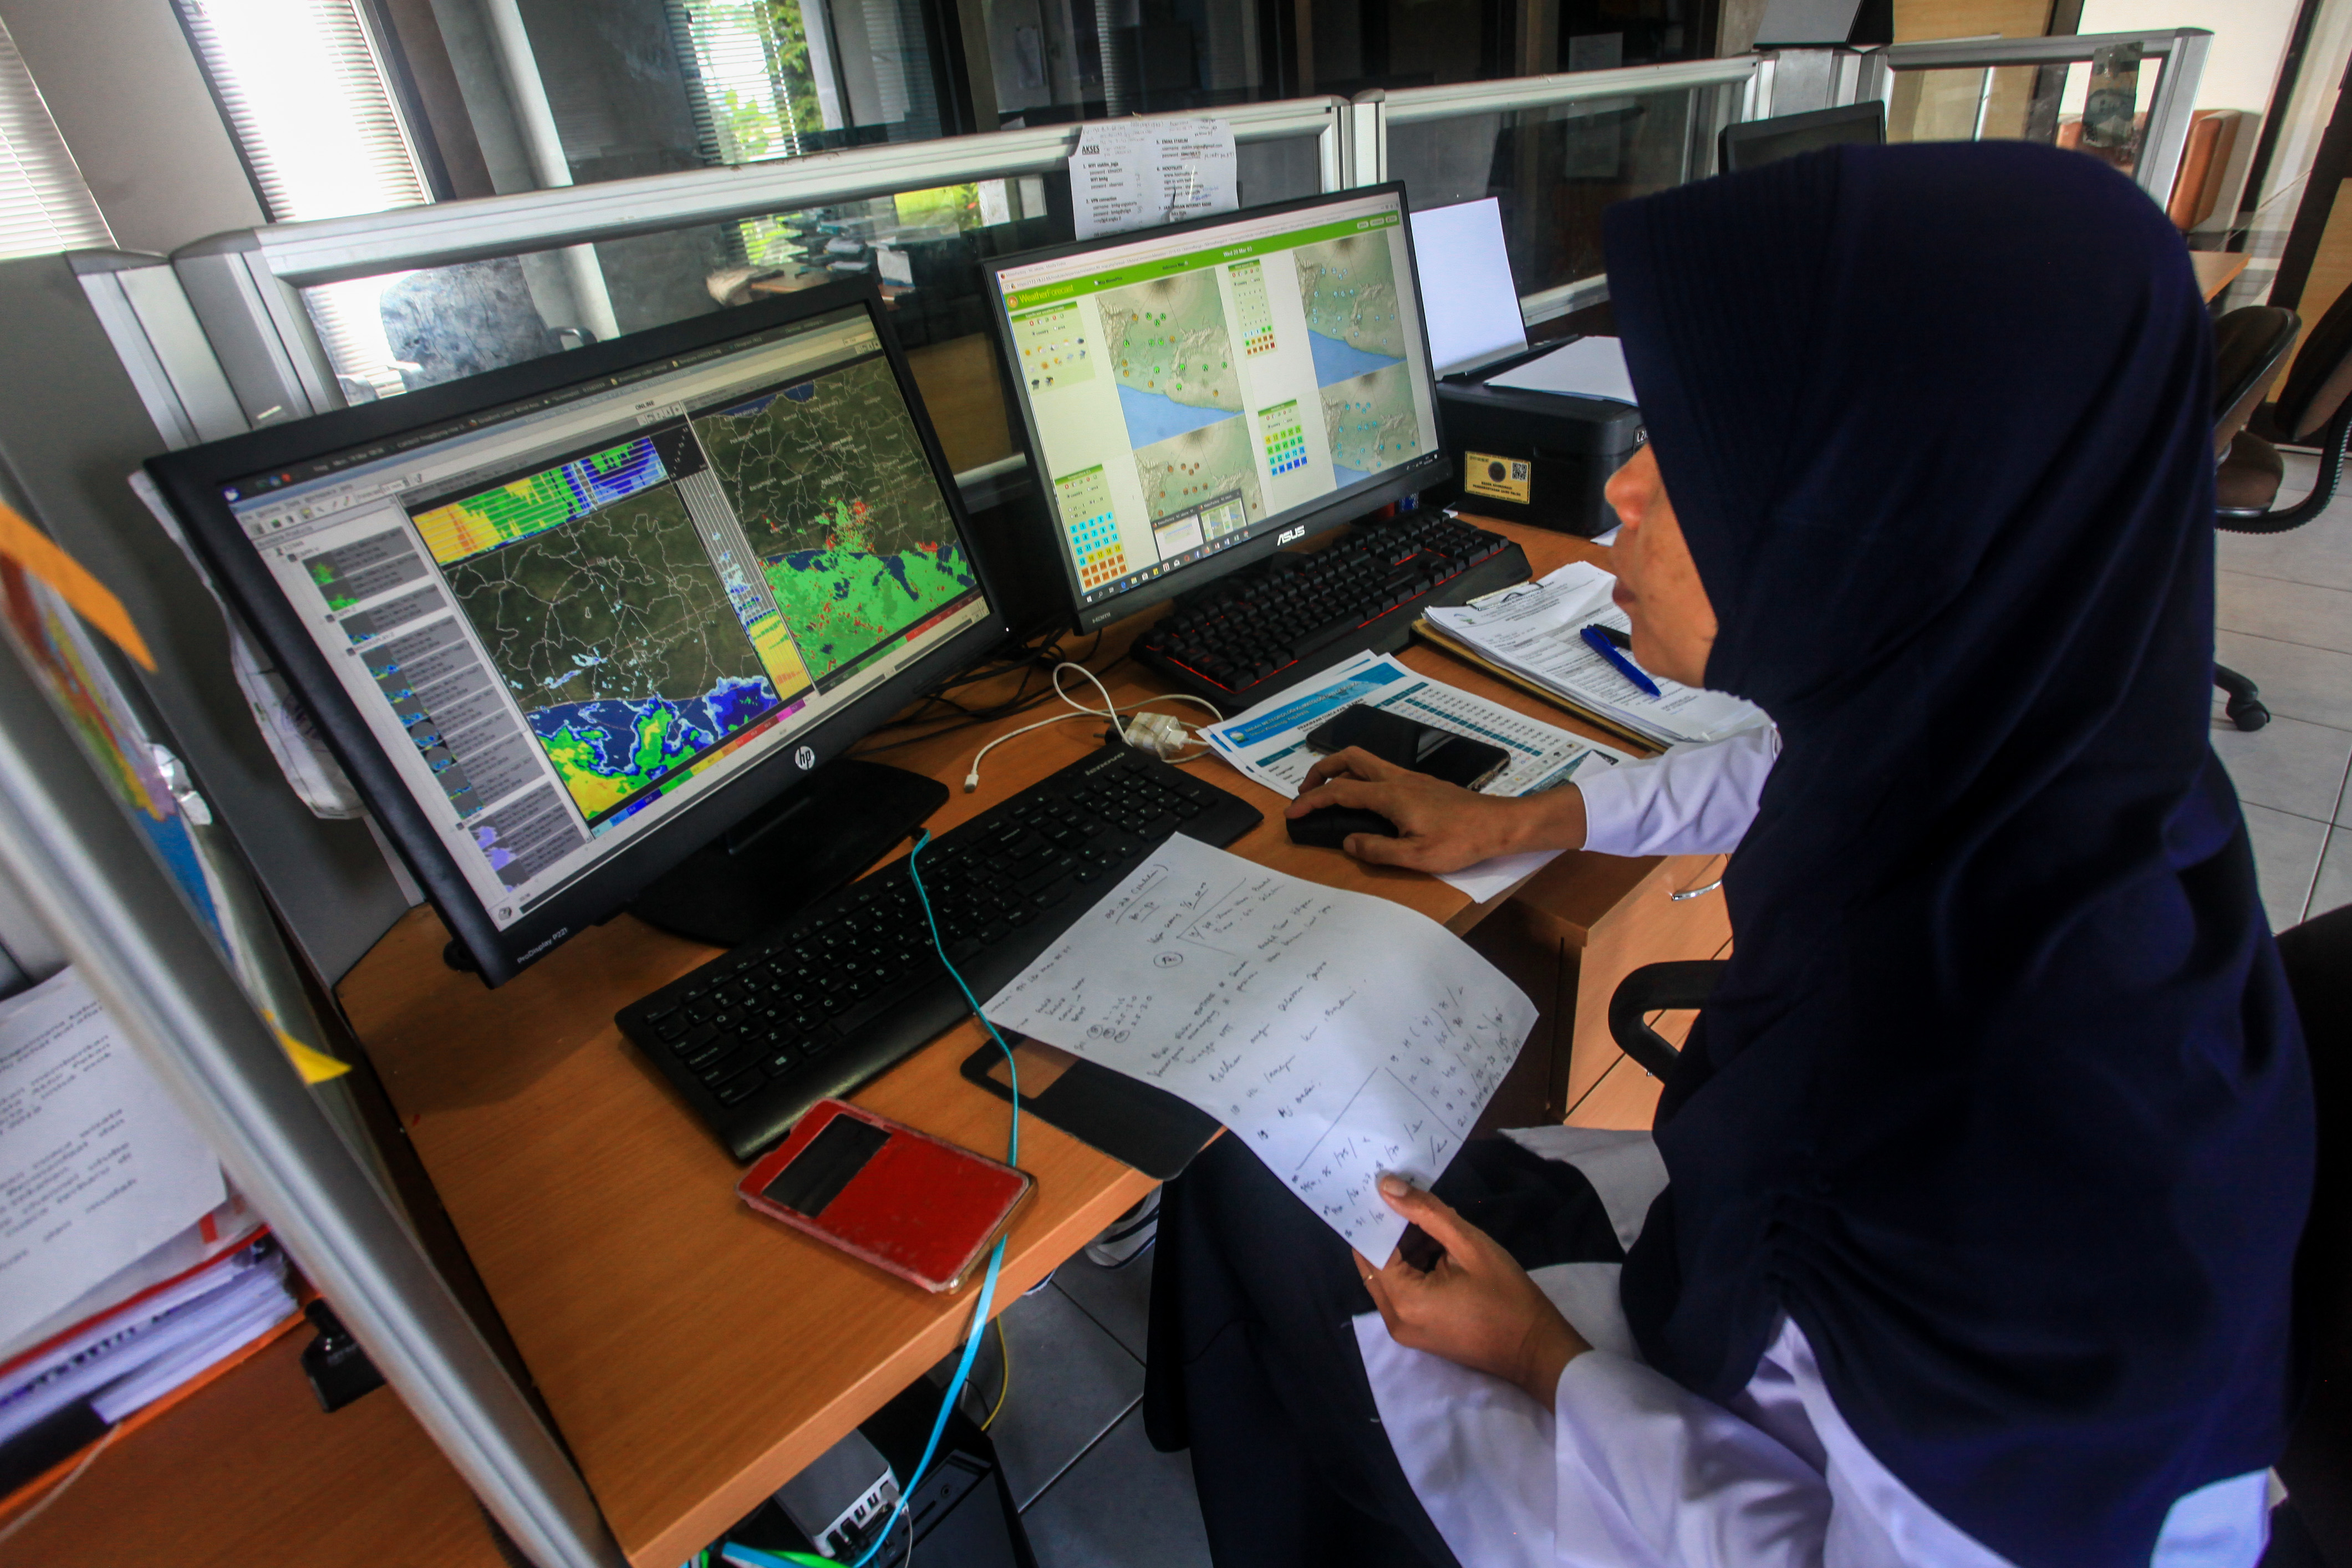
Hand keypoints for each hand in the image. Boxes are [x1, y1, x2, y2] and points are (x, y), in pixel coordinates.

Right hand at [1286, 748, 1585, 872]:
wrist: (1500, 824)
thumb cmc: (1461, 841)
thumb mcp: (1416, 856)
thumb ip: (1378, 850)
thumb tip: (1348, 842)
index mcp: (1390, 795)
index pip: (1339, 791)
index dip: (1311, 801)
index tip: (1292, 813)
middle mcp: (1397, 779)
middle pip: (1349, 759)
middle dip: (1321, 770)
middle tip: (1306, 792)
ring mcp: (1410, 778)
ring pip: (1366, 761)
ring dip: (1340, 771)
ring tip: (1327, 793)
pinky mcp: (1421, 783)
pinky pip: (1381, 771)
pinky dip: (1360, 778)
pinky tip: (1364, 800)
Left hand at [1352, 1173, 1589, 1411]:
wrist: (1536, 1349)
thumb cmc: (1507, 1296)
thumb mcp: (1469, 1244)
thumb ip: (1425, 1212)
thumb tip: (1386, 1185)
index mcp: (1403, 1300)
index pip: (1371, 1249)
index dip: (1375, 1217)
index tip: (1382, 1187)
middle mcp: (1394, 1319)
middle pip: (1375, 1264)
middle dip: (1389, 1230)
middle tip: (1406, 1196)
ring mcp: (1405, 1330)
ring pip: (1389, 1277)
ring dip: (1403, 1249)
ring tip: (1427, 1218)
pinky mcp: (1418, 1333)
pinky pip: (1403, 1293)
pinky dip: (1413, 1268)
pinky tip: (1436, 1246)